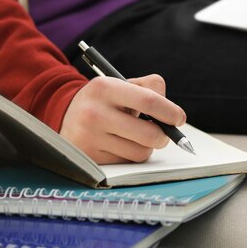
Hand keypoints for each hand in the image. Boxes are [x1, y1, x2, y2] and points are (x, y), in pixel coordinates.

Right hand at [60, 74, 186, 163]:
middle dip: (164, 136)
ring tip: (134, 135)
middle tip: (163, 133)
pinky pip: (127, 163)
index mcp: (104, 88)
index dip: (170, 112)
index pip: (148, 101)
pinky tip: (119, 144)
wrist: (67, 115)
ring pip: (140, 152)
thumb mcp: (122, 84)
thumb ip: (150, 89)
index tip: (179, 118)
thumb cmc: (105, 100)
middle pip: (149, 133)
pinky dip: (130, 155)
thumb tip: (173, 114)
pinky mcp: (89, 158)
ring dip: (146, 147)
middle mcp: (94, 113)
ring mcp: (89, 138)